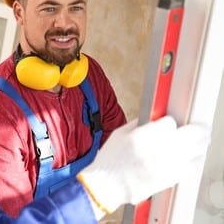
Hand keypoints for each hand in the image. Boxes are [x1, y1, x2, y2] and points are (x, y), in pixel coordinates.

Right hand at [77, 116, 209, 213]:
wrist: (107, 185)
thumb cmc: (109, 161)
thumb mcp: (119, 134)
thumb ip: (139, 124)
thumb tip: (154, 119)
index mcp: (144, 136)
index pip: (170, 122)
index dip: (168, 122)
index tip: (166, 124)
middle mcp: (159, 150)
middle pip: (192, 133)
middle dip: (194, 129)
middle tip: (196, 128)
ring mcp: (167, 165)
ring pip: (196, 150)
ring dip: (197, 144)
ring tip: (196, 142)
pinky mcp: (171, 179)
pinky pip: (192, 168)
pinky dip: (194, 162)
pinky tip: (190, 159)